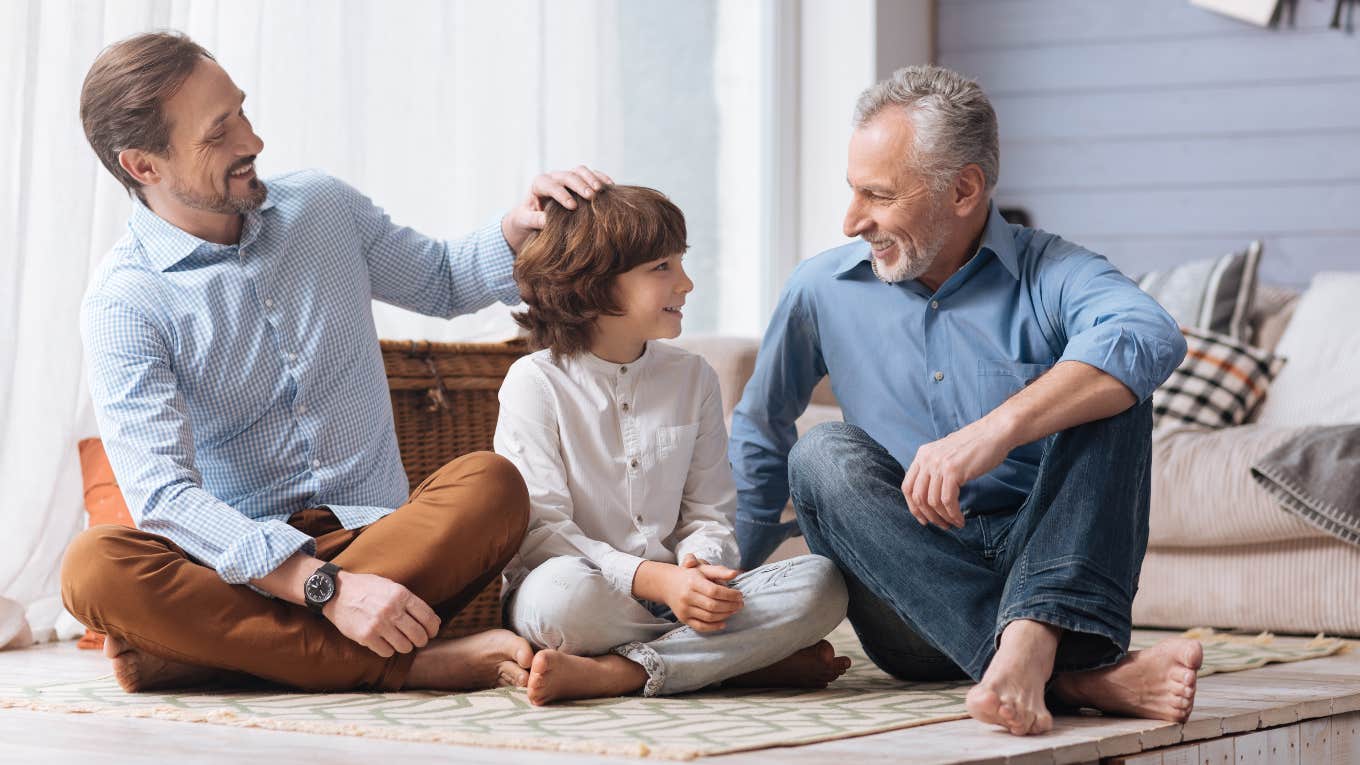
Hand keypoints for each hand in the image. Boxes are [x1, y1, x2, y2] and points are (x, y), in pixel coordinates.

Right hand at [322, 571, 440, 657]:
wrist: (337, 592)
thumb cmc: (367, 588)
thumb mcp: (391, 586)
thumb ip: (409, 601)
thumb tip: (432, 620)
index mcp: (401, 595)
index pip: (428, 617)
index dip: (433, 628)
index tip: (432, 632)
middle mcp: (392, 610)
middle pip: (419, 635)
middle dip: (421, 640)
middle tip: (418, 640)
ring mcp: (378, 624)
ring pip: (404, 646)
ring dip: (405, 646)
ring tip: (401, 641)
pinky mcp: (366, 636)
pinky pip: (387, 652)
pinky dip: (388, 649)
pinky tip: (385, 643)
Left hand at [501, 165, 614, 252]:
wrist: (533, 216)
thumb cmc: (527, 219)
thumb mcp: (525, 221)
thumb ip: (534, 220)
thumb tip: (547, 221)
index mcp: (539, 184)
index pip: (550, 185)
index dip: (561, 194)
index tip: (572, 206)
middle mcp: (553, 178)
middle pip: (567, 175)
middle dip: (580, 185)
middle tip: (591, 196)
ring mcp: (567, 178)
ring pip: (580, 170)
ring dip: (591, 179)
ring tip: (600, 191)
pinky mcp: (579, 181)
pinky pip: (591, 174)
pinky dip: (600, 178)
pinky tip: (610, 186)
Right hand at [662, 556, 742, 631]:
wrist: (668, 584)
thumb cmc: (690, 575)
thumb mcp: (703, 568)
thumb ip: (719, 571)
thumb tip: (735, 574)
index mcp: (693, 582)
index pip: (714, 591)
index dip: (730, 595)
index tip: (739, 595)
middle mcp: (687, 596)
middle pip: (713, 605)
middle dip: (730, 606)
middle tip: (740, 604)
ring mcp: (684, 609)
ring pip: (709, 617)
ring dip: (725, 615)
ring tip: (734, 610)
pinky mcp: (683, 619)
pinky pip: (701, 626)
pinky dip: (714, 627)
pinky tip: (724, 622)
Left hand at [902, 419, 1012, 529]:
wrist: (994, 433)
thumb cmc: (975, 447)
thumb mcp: (946, 454)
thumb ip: (935, 470)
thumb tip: (930, 497)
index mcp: (922, 455)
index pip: (907, 487)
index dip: (913, 507)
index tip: (923, 519)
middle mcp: (926, 459)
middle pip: (917, 497)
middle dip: (928, 516)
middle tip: (941, 525)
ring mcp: (938, 464)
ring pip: (932, 501)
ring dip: (943, 518)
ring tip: (953, 523)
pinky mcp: (953, 471)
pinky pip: (947, 501)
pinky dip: (953, 514)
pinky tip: (960, 519)